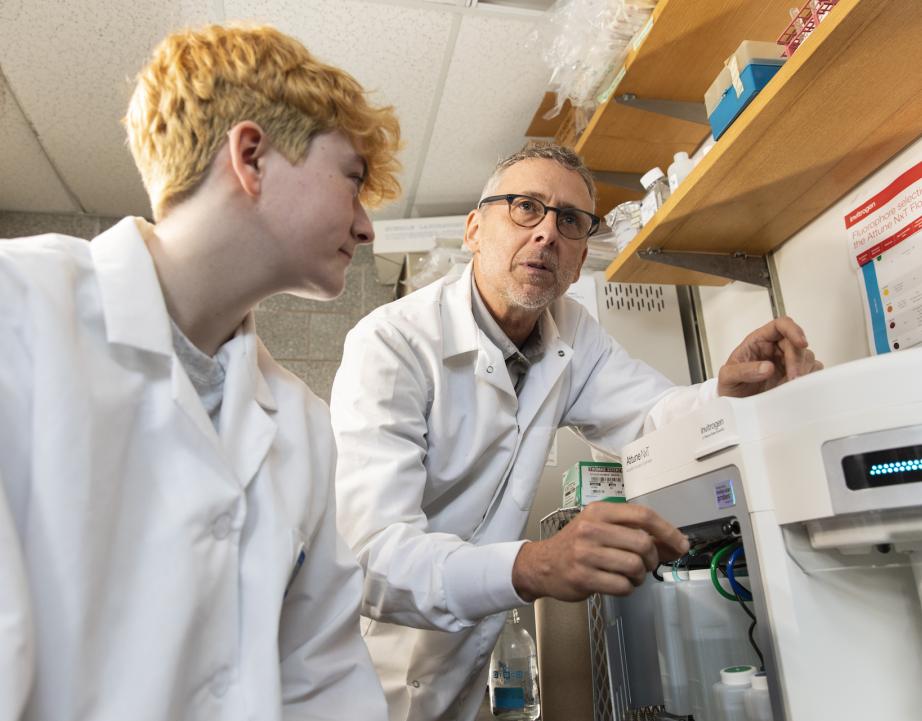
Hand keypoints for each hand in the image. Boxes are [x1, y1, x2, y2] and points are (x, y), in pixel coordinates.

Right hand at [511, 502, 688, 601]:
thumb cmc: (576, 544)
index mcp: (599, 511)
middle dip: (652, 558)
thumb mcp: (601, 527)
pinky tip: (619, 583)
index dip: (667, 531)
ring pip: (634, 566)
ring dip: (640, 576)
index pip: (643, 515)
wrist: (542, 564)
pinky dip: (628, 588)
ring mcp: (586, 553)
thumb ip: (634, 531)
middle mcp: (591, 528)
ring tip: (630, 575)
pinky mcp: (583, 577)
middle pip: (643, 543)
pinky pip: (622, 586)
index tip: (681, 544)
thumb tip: (674, 543)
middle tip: (646, 563)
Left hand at [718, 316, 822, 397]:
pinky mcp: (794, 376)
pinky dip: (808, 379)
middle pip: (796, 344)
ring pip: (806, 357)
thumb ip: (743, 371)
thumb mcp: (728, 378)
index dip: (793, 330)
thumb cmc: (731, 387)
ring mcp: (786, 363)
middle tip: (792, 378)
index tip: (801, 343)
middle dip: (797, 360)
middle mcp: (775, 349)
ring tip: (788, 385)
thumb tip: (767, 367)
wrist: (735, 407)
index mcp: (759, 341)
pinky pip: (811, 371)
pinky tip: (795, 389)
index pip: (780, 325)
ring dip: (803, 370)